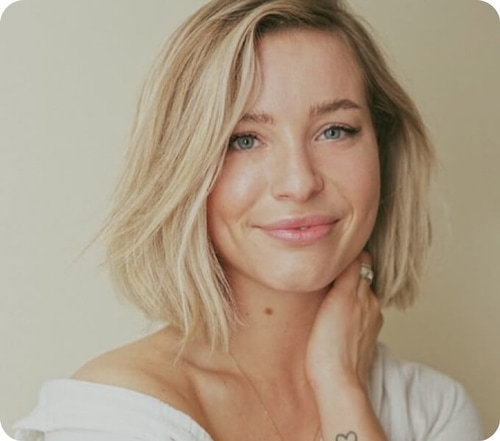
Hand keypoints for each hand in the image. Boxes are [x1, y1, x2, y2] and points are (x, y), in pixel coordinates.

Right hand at [305, 252, 382, 392]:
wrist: (338, 382)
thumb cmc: (330, 344)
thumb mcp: (338, 298)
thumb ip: (348, 273)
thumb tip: (355, 252)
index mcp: (365, 294)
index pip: (362, 263)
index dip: (349, 257)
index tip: (333, 255)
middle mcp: (372, 306)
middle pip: (363, 279)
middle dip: (350, 273)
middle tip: (329, 272)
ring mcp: (370, 324)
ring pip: (361, 298)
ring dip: (350, 293)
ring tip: (331, 295)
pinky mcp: (364, 339)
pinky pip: (359, 316)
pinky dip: (351, 311)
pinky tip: (337, 318)